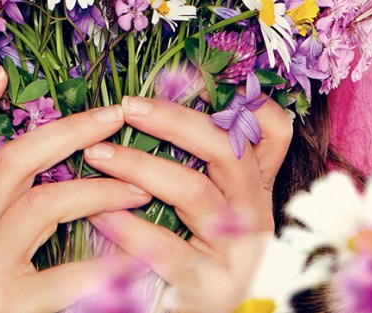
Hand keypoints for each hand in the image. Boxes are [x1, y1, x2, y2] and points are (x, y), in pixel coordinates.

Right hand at [0, 67, 151, 312]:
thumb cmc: (5, 307)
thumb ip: (16, 212)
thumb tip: (72, 156)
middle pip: (9, 161)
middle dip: (67, 130)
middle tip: (113, 115)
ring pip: (43, 201)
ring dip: (101, 189)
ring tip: (141, 188)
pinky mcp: (5, 302)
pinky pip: (72, 268)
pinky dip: (112, 261)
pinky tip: (140, 260)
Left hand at [82, 93, 293, 312]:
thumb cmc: (184, 257)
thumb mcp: (199, 210)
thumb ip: (192, 166)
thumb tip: (147, 106)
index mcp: (254, 188)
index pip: (275, 132)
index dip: (247, 103)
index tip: (196, 83)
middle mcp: (256, 214)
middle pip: (230, 150)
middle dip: (175, 120)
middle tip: (127, 107)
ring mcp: (239, 252)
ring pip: (195, 191)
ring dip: (140, 165)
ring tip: (96, 155)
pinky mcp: (213, 288)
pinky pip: (167, 249)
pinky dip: (128, 228)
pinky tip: (98, 216)